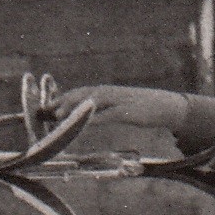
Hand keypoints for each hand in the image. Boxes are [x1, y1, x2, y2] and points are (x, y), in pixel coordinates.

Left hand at [53, 86, 193, 157]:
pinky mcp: (128, 111)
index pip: (81, 91)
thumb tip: (85, 118)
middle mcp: (110, 93)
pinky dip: (95, 118)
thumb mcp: (118, 109)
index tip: (48, 105)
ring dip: (75, 107)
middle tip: (50, 111)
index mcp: (107, 92)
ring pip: (93, 101)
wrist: (166, 106)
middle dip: (65, 101)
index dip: (64, 97)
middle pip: (83, 94)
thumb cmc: (140, 108)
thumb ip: (102, 111)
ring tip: (60, 115)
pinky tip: (85, 123)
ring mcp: (119, 100)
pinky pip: (109, 114)